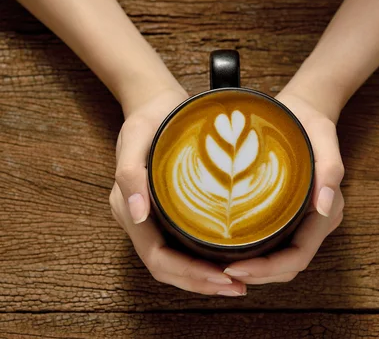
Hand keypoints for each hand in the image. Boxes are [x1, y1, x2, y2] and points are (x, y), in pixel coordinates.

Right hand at [110, 86, 246, 295]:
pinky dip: (204, 259)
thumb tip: (138, 215)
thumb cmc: (150, 117)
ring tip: (237, 284)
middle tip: (238, 288)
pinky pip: (184, 245)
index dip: (188, 273)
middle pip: (168, 268)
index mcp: (129, 207)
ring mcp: (153, 217)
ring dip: (204, 277)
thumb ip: (130, 173)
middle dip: (201, 283)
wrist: (154, 101)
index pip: (157, 258)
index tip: (221, 277)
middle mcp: (139, 218)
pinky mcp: (168, 211)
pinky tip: (229, 260)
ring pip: (176, 262)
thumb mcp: (137, 136)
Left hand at [222, 90, 344, 283]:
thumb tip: (326, 207)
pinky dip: (256, 254)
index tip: (234, 267)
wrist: (304, 109)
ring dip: (256, 270)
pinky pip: (275, 244)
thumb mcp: (322, 136)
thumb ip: (330, 170)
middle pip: (289, 265)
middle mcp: (319, 220)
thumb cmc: (309, 121)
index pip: (298, 256)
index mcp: (329, 210)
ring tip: (222, 267)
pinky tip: (231, 250)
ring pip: (282, 260)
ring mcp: (306, 219)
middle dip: (258, 275)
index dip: (267, 270)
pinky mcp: (291, 214)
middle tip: (221, 272)